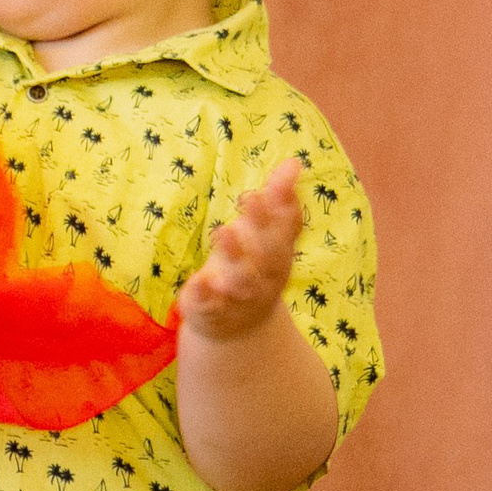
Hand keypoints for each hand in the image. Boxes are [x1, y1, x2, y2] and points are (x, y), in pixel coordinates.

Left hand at [178, 159, 302, 342]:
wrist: (238, 328)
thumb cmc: (252, 267)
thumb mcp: (264, 236)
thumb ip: (278, 201)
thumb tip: (293, 162)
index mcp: (279, 254)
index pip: (285, 229)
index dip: (280, 207)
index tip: (266, 183)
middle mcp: (265, 276)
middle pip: (267, 252)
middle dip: (260, 225)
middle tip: (248, 197)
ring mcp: (240, 296)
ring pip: (242, 279)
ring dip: (234, 256)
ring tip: (222, 231)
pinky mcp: (213, 311)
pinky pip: (211, 304)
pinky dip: (205, 294)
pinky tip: (197, 280)